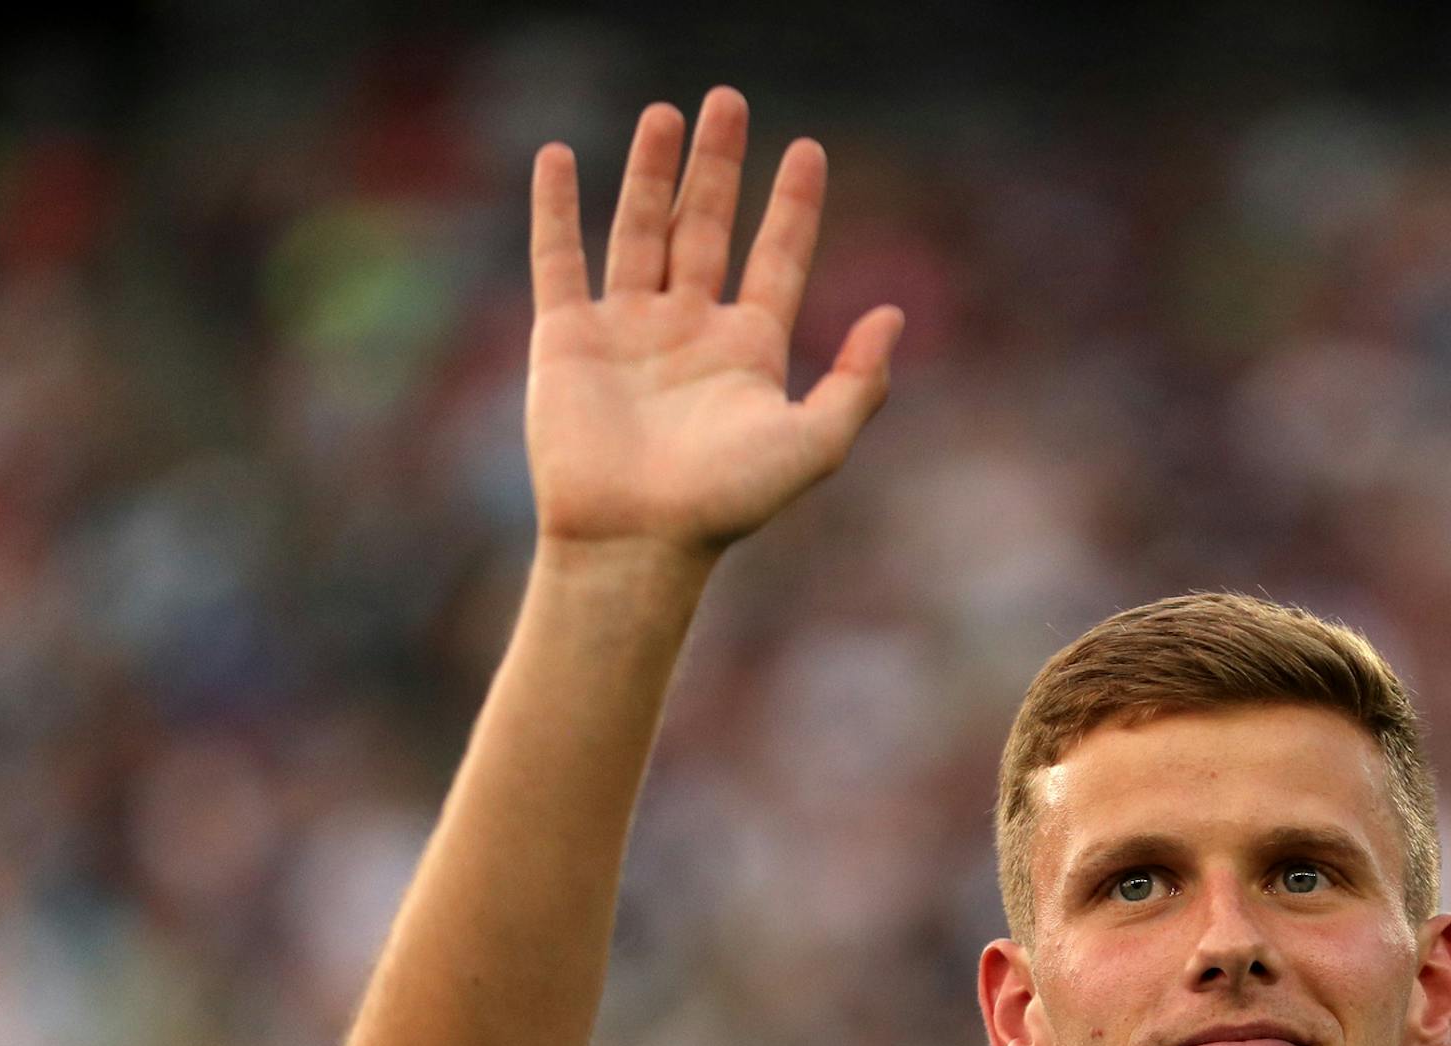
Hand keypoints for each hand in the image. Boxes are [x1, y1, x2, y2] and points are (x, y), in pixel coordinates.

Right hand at [524, 90, 902, 563]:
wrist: (636, 540)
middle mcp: (689, 331)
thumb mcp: (813, 444)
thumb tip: (893, 315)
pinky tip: (561, 159)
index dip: (795, 206)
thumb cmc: (726, 502)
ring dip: (652, 172)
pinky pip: (559, 259)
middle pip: (708, 227)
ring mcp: (627, 330)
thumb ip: (859, 384)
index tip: (809, 149)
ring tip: (667, 113)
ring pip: (640, 231)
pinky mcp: (567, 338)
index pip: (778, 258)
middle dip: (719, 167)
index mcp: (748, 351)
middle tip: (730, 100)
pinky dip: (557, 208)